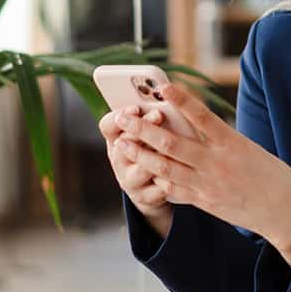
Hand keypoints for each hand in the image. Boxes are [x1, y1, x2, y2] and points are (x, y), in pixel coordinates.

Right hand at [100, 106, 173, 236]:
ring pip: (140, 169)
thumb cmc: (153, 147)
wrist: (152, 186)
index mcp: (116, 138)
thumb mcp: (149, 129)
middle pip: (123, 143)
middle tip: (159, 114)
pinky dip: (169, 181)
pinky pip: (156, 190)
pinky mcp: (144, 196)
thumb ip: (154, 116)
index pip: (108, 125)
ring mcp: (129, 179)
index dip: (120, 115)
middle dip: (142, 128)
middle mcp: (119, 158)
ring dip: (155, 156)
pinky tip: (182, 173)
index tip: (136, 106)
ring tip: (170, 144)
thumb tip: (169, 95)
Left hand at [116, 84, 290, 265]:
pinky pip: (173, 190)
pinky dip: (158, 178)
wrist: (286, 212)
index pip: (201, 116)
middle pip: (171, 143)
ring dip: (140, 154)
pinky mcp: (204, 202)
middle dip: (143, 129)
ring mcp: (208, 184)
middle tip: (123, 117)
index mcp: (233, 144)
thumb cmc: (272, 175)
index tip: (163, 86)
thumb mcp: (249, 149)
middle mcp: (217, 163)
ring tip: (123, 144)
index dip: (180, 100)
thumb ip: (220, 139)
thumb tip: (190, 126)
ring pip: (165, 167)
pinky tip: (145, 170)